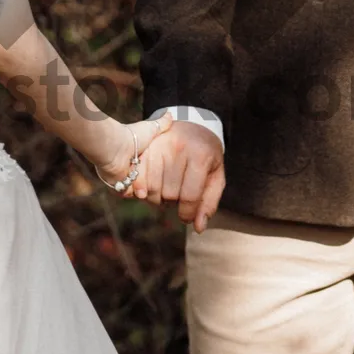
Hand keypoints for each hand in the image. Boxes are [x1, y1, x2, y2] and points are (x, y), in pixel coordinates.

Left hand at [93, 112, 174, 188]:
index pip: (149, 167)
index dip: (157, 170)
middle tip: (160, 182)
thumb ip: (161, 124)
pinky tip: (140, 190)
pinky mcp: (117, 185)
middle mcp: (128, 167)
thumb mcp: (151, 129)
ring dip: (143, 188)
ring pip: (137, 189)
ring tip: (150, 186)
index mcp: (136, 156)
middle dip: (151, 182)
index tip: (166, 173)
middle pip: (143, 179)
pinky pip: (127, 193)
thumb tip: (169, 113)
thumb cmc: (132, 137)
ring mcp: (122, 177)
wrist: (115, 148)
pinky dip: (133, 192)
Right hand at [133, 120, 225, 234]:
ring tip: (166, 190)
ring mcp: (160, 146)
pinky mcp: (145, 147)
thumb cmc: (206, 156)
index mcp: (201, 155)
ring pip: (152, 189)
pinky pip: (138, 178)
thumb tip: (198, 228)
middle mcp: (179, 148)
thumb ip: (208, 203)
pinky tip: (151, 188)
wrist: (192, 125)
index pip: (190, 196)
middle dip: (174, 203)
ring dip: (158, 197)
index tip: (186, 217)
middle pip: (170, 194)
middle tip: (178, 196)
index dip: (188, 213)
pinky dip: (143, 189)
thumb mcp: (215, 176)